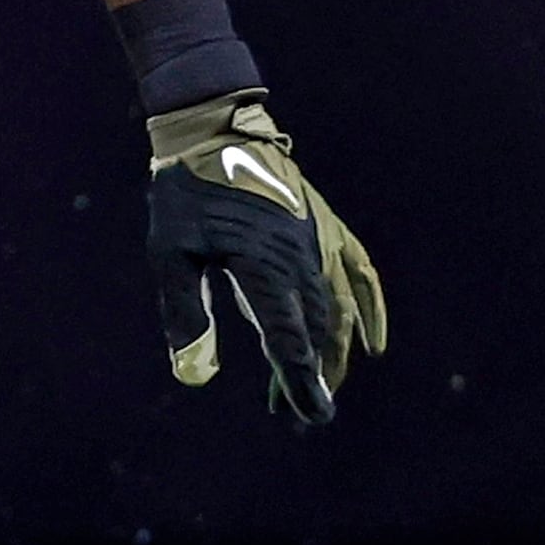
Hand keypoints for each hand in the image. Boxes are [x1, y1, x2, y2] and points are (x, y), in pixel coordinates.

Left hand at [147, 92, 385, 426]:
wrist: (215, 128)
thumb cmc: (185, 192)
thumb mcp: (170, 253)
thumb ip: (185, 314)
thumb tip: (195, 376)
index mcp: (264, 268)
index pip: (290, 341)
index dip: (302, 383)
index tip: (312, 416)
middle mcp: (302, 259)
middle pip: (318, 333)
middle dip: (313, 376)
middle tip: (299, 410)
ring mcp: (320, 241)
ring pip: (340, 310)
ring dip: (335, 352)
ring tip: (322, 386)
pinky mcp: (327, 226)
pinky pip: (361, 274)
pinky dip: (371, 310)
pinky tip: (373, 342)